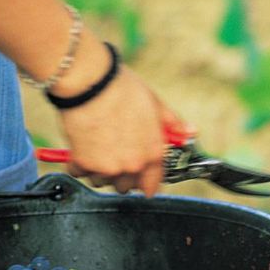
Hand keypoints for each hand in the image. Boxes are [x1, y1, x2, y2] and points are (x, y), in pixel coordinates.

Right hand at [57, 65, 177, 196]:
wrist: (91, 83)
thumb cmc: (123, 90)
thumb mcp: (155, 104)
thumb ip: (173, 123)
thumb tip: (191, 131)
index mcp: (153, 153)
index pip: (152, 184)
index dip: (146, 183)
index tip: (140, 181)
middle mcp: (133, 165)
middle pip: (126, 186)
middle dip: (120, 175)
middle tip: (115, 156)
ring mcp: (108, 166)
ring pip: (102, 181)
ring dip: (99, 170)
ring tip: (98, 148)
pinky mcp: (84, 163)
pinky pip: (80, 172)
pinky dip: (79, 163)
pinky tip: (82, 146)